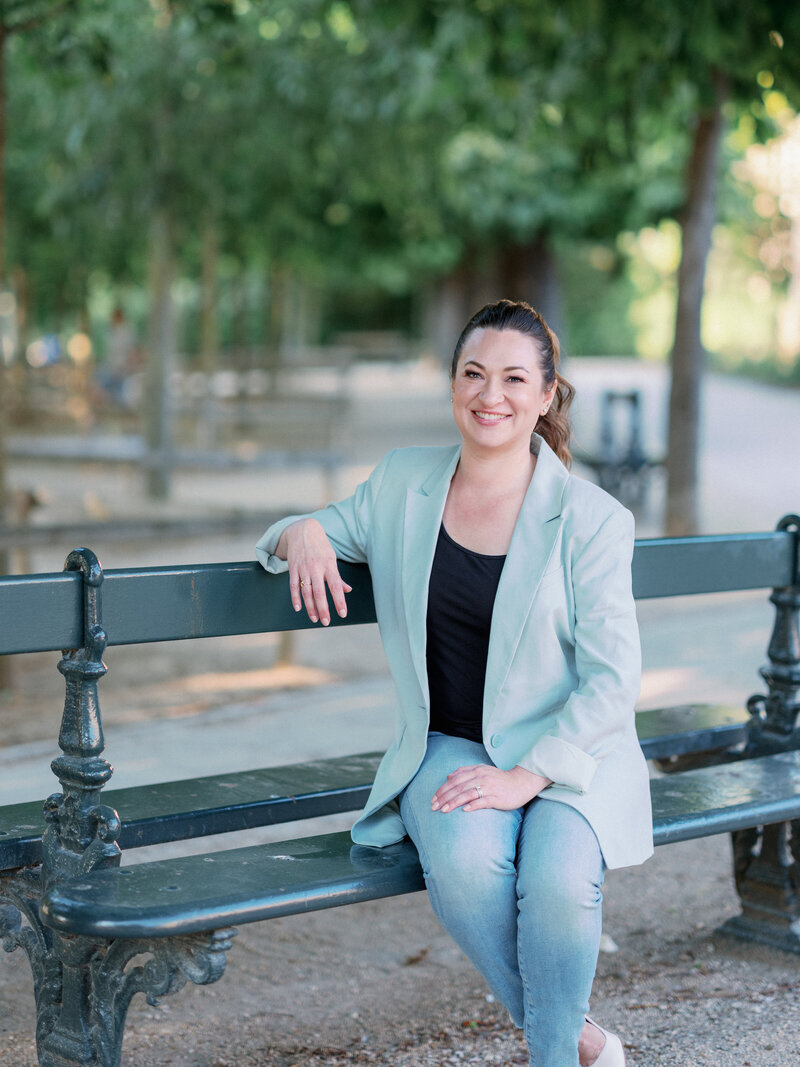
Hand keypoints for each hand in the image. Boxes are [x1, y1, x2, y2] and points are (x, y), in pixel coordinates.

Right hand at [279, 519, 351, 625]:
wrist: (303, 530)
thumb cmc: (321, 547)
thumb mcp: (332, 559)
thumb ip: (338, 577)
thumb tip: (348, 590)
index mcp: (329, 565)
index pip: (335, 586)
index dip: (339, 601)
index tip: (342, 613)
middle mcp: (316, 568)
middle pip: (319, 592)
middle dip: (323, 608)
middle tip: (326, 622)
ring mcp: (303, 568)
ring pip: (306, 591)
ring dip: (310, 607)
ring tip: (314, 618)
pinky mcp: (293, 568)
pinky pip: (293, 585)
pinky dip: (295, 598)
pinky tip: (298, 608)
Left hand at [431, 764, 550, 812]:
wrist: (521, 783)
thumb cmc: (500, 779)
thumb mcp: (482, 770)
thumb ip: (465, 772)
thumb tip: (448, 776)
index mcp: (476, 770)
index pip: (455, 780)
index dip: (442, 789)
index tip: (433, 799)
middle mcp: (481, 777)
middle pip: (458, 787)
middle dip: (444, 797)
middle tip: (433, 806)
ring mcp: (489, 788)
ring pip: (467, 794)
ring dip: (454, 802)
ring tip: (443, 810)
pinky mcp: (497, 798)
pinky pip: (483, 801)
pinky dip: (473, 805)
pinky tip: (464, 810)